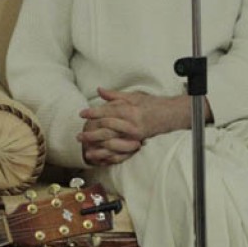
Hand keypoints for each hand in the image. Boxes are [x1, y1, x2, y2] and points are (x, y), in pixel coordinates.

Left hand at [78, 87, 197, 165]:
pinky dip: (108, 155)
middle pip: (107, 129)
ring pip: (112, 142)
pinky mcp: (137, 144)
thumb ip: (114, 95)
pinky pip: (120, 152)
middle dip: (91, 133)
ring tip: (85, 147)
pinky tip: (99, 156)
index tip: (82, 114)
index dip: (93, 113)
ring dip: (97, 146)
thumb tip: (99, 90)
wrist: (169, 116)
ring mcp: (134, 136)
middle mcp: (131, 124)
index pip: (107, 111)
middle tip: (78, 135)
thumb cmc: (151, 104)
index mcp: (130, 110)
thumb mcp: (133, 96)